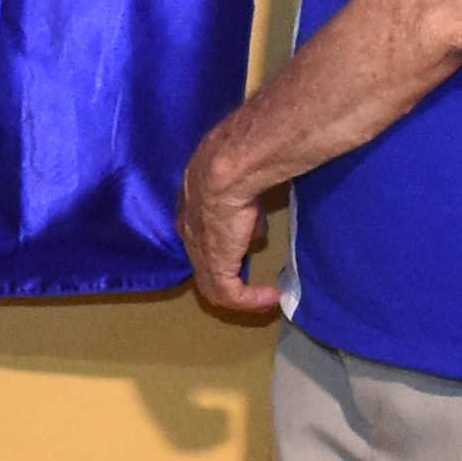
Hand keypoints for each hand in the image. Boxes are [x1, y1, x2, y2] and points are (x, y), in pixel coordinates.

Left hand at [175, 140, 285, 323]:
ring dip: (241, 294)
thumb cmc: (237, 160)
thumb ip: (244, 205)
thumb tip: (258, 228)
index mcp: (190, 206)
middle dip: (229, 273)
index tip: (247, 245)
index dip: (223, 243)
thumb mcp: (239, 182)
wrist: (230, 166)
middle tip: (253, 283)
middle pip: (205, 262)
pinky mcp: (215, 266)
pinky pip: (230, 294)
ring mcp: (199, 251)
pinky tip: (272, 297)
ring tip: (264, 297)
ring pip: (213, 284)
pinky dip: (251, 301)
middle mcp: (189, 231)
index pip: (201, 233)